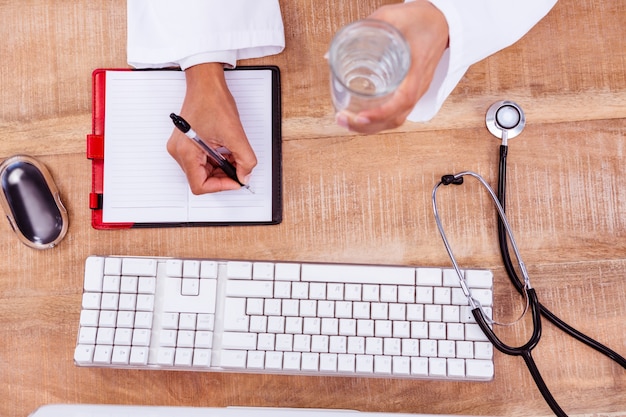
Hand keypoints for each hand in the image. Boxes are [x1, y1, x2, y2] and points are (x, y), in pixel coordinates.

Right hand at [166, 63, 256, 193]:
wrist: (206, 83)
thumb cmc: (213, 101)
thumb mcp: (236, 135)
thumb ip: (245, 160)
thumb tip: (245, 176)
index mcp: (186, 152)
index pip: (200, 186)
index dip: (221, 186)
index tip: (236, 180)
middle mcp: (179, 152)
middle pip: (201, 179)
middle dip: (222, 176)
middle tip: (238, 168)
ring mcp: (181, 147)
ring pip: (202, 170)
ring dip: (220, 168)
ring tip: (233, 156)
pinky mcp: (186, 142)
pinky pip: (201, 160)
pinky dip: (216, 159)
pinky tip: (225, 150)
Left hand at [336, 0, 448, 133]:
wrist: (443, 22)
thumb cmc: (421, 19)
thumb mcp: (391, 16)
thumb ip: (361, 31)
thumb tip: (329, 55)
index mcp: (417, 68)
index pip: (404, 98)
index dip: (383, 112)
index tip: (362, 116)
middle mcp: (419, 85)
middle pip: (396, 117)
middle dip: (368, 126)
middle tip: (342, 120)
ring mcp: (417, 91)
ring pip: (396, 119)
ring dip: (371, 127)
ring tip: (346, 122)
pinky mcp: (412, 92)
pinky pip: (397, 114)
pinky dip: (378, 121)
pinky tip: (361, 118)